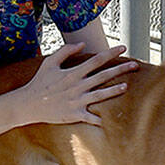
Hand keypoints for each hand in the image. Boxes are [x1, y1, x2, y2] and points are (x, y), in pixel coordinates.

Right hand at [20, 42, 138, 126]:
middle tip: (135, 65)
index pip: (96, 60)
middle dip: (121, 69)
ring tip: (126, 86)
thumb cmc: (40, 82)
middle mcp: (77, 86)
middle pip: (103, 76)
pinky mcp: (74, 114)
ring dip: (114, 91)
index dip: (111, 53)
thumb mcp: (50, 62)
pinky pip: (90, 117)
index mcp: (73, 73)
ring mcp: (76, 101)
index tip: (123, 48)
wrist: (28, 104)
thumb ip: (66, 51)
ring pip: (100, 95)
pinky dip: (100, 120)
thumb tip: (82, 44)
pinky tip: (110, 120)